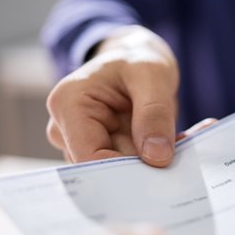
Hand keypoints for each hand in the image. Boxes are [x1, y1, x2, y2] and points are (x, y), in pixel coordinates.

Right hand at [46, 25, 179, 166]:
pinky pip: (119, 169)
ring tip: (165, 144)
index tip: (158, 174)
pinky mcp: (92, 152)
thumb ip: (154, 113)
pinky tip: (158, 147)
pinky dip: (142, 163)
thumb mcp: (153, 75)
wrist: (133, 60)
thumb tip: (157, 157)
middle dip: (136, 168)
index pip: (89, 157)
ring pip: (111, 172)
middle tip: (172, 159)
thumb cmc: (137, 60)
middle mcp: (62, 128)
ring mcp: (75, 143)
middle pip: (98, 169)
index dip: (123, 172)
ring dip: (142, 165)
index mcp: (68, 105)